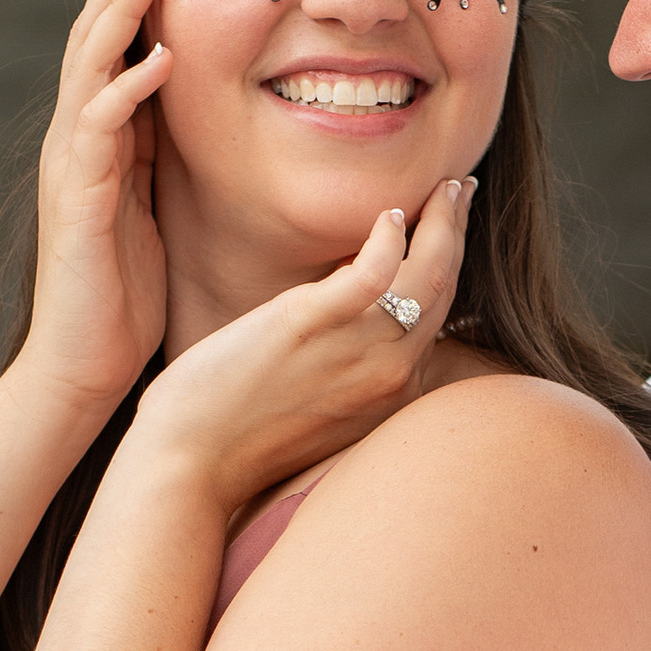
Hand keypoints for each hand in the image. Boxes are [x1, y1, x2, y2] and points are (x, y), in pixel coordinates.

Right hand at [20, 0, 173, 417]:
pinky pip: (100, 133)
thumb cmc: (123, 297)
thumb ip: (155, 154)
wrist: (84, 366)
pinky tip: (154, 61)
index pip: (116, 45)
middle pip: (96, 37)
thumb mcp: (150, 207)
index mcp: (99, 139)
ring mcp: (72, 166)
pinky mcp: (79, 200)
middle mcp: (77, 140)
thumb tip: (180, 106)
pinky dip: (125, 92)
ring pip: (90, 67)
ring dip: (118, 9)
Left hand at [130, 174, 473, 518]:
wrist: (189, 463)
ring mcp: (357, 353)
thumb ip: (345, 362)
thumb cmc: (237, 433)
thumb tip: (347, 307)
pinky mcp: (311, 326)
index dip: (450, 263)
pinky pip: (373, 274)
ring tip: (444, 186)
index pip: (437, 316)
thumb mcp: (315, 402)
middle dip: (459, 231)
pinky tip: (389, 214)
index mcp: (392, 392)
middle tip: (460, 188)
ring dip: (443, 223)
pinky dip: (390, 239)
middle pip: (443, 290)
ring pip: (426, 276)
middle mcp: (390, 377)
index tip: (452, 224)